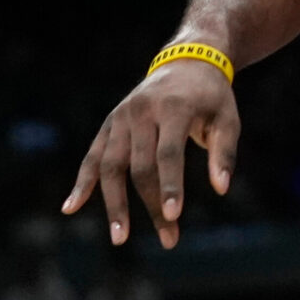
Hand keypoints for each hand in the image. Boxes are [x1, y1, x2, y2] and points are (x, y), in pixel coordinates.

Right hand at [62, 57, 241, 248]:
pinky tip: (71, 207)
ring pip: (111, 166)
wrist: (187, 61)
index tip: (174, 216)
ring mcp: (121, 117)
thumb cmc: (212, 96)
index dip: (171, 185)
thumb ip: (224, 152)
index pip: (168, 153)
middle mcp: (141, 111)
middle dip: (153, 205)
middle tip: (168, 238)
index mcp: (173, 107)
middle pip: (140, 166)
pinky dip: (82, 182)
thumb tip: (222, 189)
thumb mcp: (227, 117)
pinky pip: (92, 156)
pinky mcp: (109, 123)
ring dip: (114, 204)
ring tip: (120, 238)